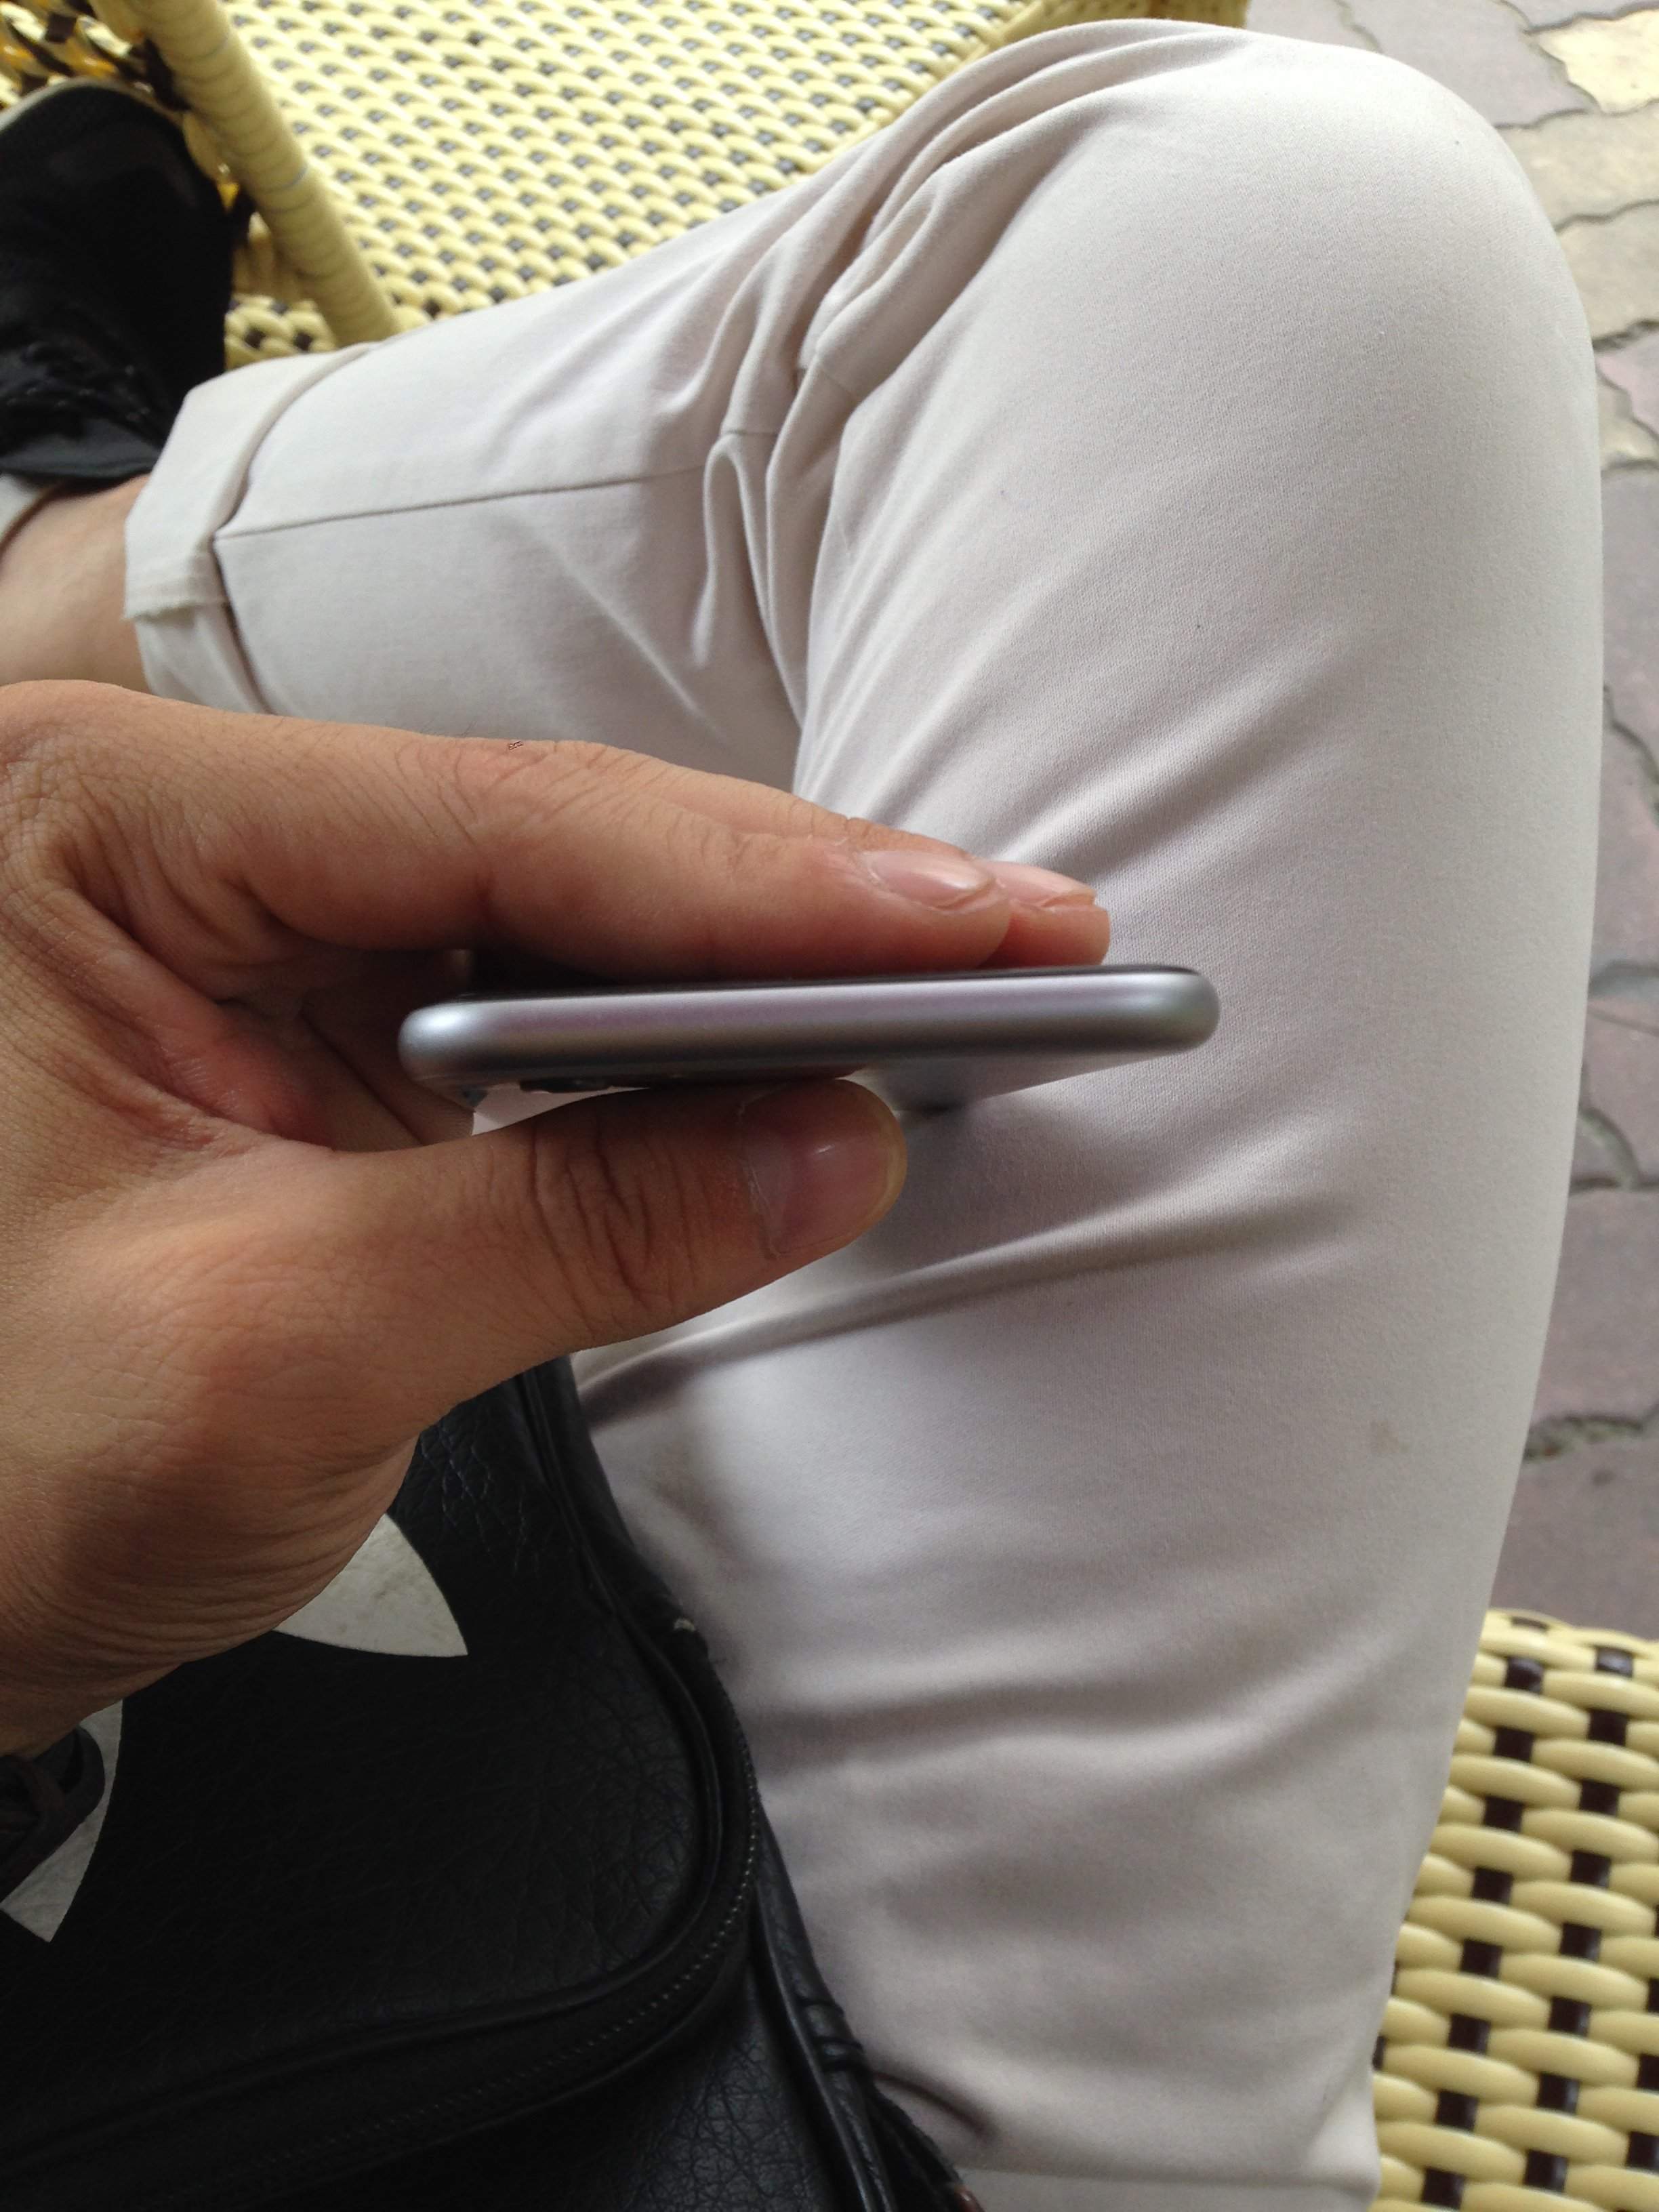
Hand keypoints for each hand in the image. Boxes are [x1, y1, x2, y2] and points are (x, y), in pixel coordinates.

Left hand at [0, 681, 1108, 1754]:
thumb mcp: (274, 1352)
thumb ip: (569, 1232)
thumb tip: (827, 1150)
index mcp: (95, 828)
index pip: (496, 827)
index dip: (764, 885)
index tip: (973, 924)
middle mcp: (172, 842)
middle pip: (543, 847)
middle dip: (787, 913)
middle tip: (1024, 939)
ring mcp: (239, 935)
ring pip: (549, 924)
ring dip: (746, 977)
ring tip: (954, 988)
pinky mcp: (297, 1035)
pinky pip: (518, 1016)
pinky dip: (665, 1052)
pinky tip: (792, 1057)